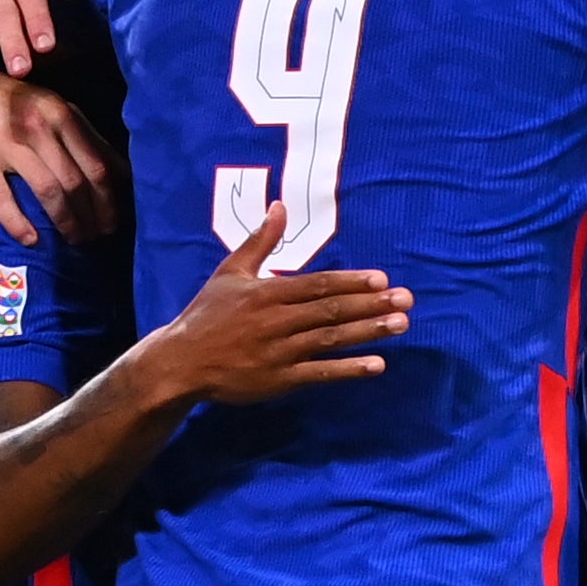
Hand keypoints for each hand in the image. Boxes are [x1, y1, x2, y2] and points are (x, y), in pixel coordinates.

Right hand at [0, 78, 114, 243]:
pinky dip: (17, 222)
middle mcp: (38, 126)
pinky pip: (0, 196)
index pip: (96, 165)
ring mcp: (7, 142)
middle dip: (90, 216)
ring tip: (74, 239)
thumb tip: (124, 175)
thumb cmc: (19, 107)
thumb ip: (88, 140)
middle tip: (95, 238)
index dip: (108, 201)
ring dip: (65, 221)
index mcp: (62, 115)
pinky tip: (32, 240)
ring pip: (47, 190)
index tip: (113, 224)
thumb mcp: (56, 113)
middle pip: (75, 182)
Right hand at [139, 205, 412, 405]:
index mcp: (266, 293)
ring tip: (401, 324)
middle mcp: (276, 320)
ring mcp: (279, 351)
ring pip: (330, 339)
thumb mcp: (230, 272)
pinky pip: (320, 373)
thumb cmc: (208, 314)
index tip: (382, 279)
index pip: (317, 285)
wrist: (180, 362)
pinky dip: (348, 369)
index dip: (351, 282)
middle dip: (371, 304)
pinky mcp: (279, 380)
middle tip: (407, 299)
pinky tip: (377, 364)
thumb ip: (260, 241)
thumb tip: (279, 206)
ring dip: (368, 331)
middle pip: (330, 310)